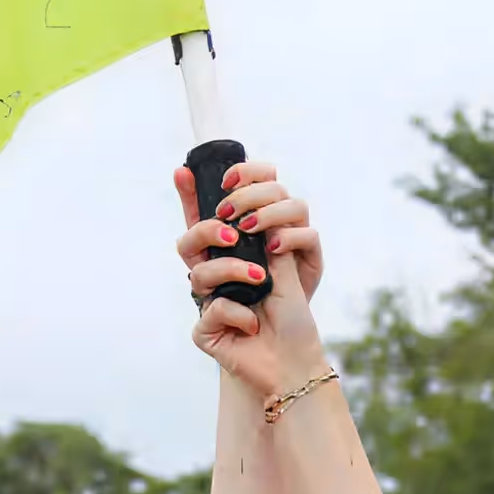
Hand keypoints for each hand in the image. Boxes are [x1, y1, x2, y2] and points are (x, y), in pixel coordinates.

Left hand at [173, 159, 323, 302]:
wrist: (259, 323)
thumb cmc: (232, 287)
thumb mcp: (208, 254)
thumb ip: (197, 221)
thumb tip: (181, 172)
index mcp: (258, 210)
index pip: (259, 173)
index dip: (245, 170)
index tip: (224, 182)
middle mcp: (281, 216)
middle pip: (275, 185)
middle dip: (248, 195)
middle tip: (226, 213)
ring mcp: (298, 234)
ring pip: (295, 205)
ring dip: (268, 213)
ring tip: (247, 228)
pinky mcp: (311, 256)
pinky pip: (309, 236)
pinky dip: (289, 238)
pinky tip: (272, 248)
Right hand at [173, 160, 329, 400]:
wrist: (295, 362)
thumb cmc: (292, 315)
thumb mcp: (287, 266)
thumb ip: (270, 236)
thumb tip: (257, 209)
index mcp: (232, 257)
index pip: (206, 220)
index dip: (190, 195)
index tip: (184, 170)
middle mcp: (214, 277)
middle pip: (191, 240)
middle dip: (211, 230)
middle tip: (237, 232)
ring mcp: (206, 304)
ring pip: (199, 275)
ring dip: (234, 272)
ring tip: (261, 283)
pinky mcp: (205, 333)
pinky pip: (212, 312)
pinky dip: (240, 315)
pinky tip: (253, 325)